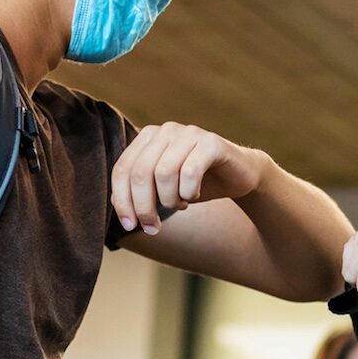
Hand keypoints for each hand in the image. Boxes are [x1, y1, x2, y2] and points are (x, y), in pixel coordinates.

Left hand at [111, 123, 268, 234]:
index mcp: (148, 138)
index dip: (122, 201)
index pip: (122, 169)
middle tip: (153, 228)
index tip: (129, 226)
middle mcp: (165, 130)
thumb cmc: (195, 183)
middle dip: (144, 207)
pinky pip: (190, 172)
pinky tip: (194, 196)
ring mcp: (189, 133)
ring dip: (170, 200)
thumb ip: (137, 191)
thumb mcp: (161, 189)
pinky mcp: (211, 142)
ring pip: (164, 173)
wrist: (239, 176)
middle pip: (140, 173)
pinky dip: (189, 193)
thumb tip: (118, 205)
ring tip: (180, 204)